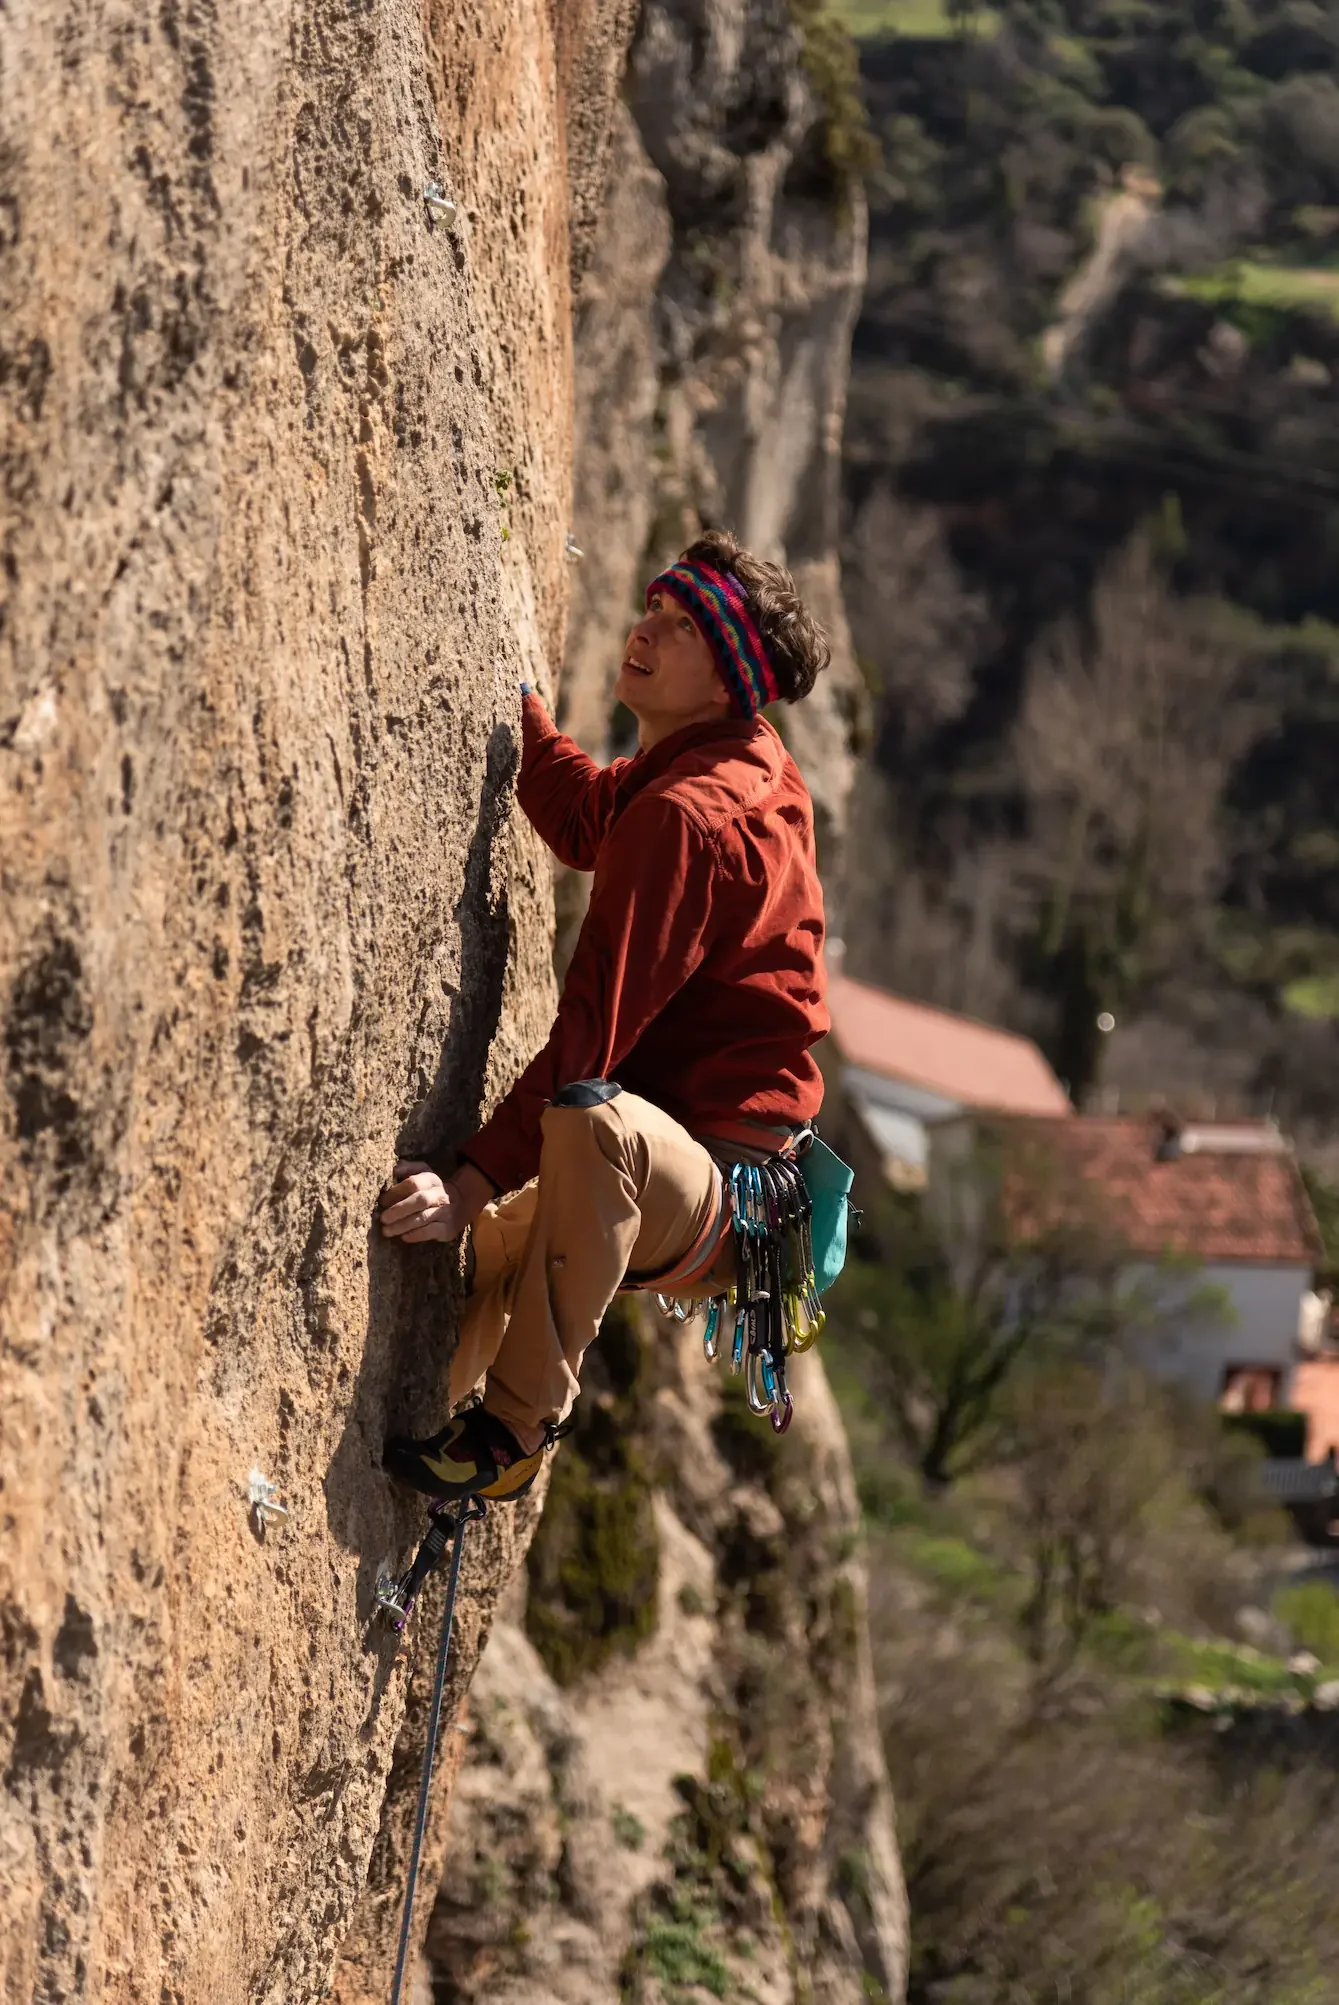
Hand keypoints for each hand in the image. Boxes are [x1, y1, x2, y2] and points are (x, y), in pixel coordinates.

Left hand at [378, 1160, 492, 1242]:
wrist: (462, 1202)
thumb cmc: (432, 1189)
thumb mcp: (424, 1173)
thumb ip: (409, 1169)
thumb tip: (395, 1169)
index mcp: (432, 1180)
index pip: (413, 1183)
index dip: (396, 1192)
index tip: (382, 1202)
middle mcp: (440, 1195)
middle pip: (419, 1200)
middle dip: (399, 1210)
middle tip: (383, 1218)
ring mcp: (445, 1212)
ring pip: (422, 1218)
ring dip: (402, 1225)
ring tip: (386, 1231)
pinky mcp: (447, 1229)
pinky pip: (430, 1232)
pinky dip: (415, 1235)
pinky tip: (403, 1237)